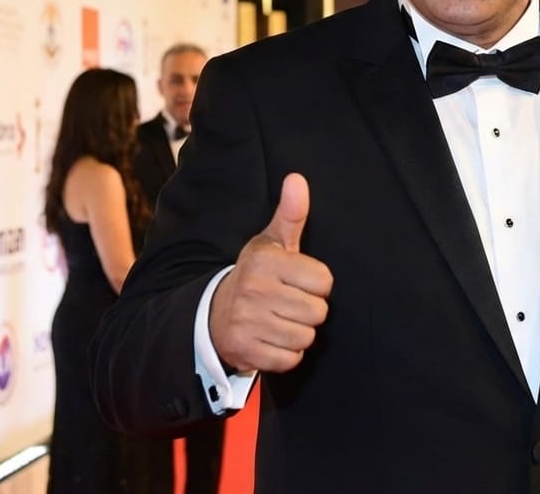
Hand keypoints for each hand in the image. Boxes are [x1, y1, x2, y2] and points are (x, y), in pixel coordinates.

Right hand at [209, 173, 332, 372]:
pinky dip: (285, 354)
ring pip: (306, 337)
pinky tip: (270, 339)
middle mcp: (254, 289)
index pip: (325, 281)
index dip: (316, 284)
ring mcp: (247, 322)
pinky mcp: (245, 351)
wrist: (214, 314)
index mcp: (265, 260)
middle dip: (308, 311)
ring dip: (297, 333)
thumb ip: (291, 213)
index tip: (297, 282)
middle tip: (286, 303)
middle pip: (319, 312)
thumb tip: (297, 178)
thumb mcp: (272, 242)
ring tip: (278, 320)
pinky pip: (290, 359)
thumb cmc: (256, 275)